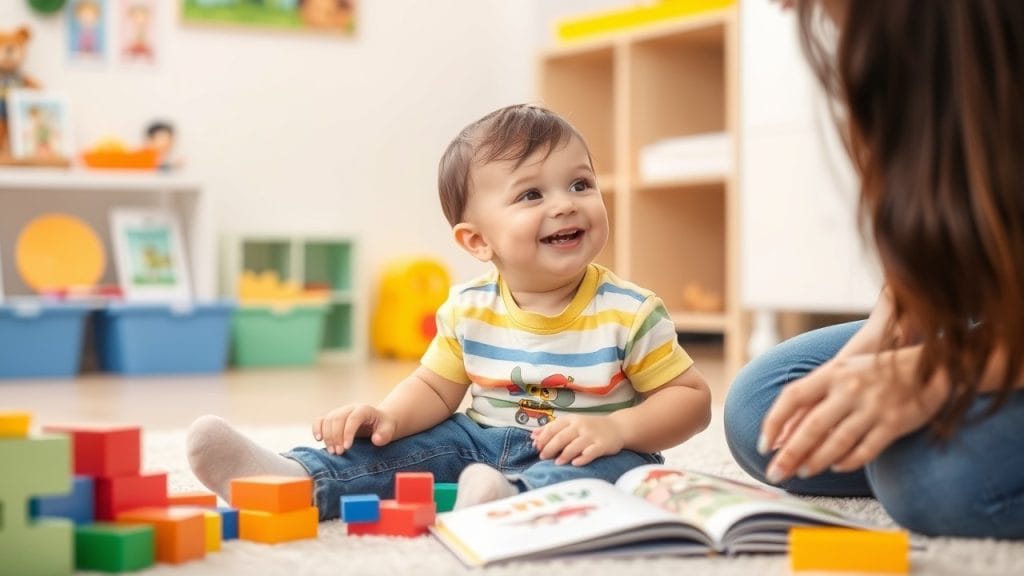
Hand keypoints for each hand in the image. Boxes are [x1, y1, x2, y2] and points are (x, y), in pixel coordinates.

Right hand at [312, 404, 397, 455]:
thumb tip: (376, 439)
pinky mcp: (332, 418)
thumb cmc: (384, 426)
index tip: (348, 447)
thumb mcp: (389, 430)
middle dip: (336, 437)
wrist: (378, 422)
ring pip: (328, 420)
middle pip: (338, 419)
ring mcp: (339, 412)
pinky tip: (318, 439)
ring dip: (328, 437)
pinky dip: (317, 429)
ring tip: (333, 452)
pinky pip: (320, 420)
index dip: (348, 432)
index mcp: (364, 409)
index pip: (353, 418)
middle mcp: (349, 409)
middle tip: (340, 453)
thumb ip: (385, 434)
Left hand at [530, 415, 624, 465]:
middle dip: (550, 448)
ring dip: (564, 455)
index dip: (543, 438)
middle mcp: (580, 426)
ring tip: (557, 463)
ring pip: (574, 445)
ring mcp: (592, 435)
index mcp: (571, 420)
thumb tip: (533, 436)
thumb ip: (552, 429)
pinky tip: (575, 464)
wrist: (617, 427)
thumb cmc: (590, 427)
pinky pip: (591, 452)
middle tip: (543, 457)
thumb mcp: (571, 423)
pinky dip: (582, 458)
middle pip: (561, 437)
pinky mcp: (602, 445)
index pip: (553, 428)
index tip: (536, 447)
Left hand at [760, 347, 949, 482]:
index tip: (763, 445)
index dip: (774, 421)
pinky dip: (849, 461)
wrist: (929, 365)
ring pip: (838, 441)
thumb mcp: (842, 371)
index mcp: (833, 372)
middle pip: (812, 426)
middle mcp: (850, 389)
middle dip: (790, 453)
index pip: (793, 397)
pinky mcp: (894, 423)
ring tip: (802, 472)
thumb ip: (814, 395)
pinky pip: (866, 449)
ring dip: (816, 461)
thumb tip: (783, 430)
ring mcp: (873, 407)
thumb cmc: (874, 370)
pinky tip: (836, 467)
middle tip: (774, 472)